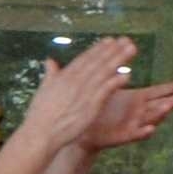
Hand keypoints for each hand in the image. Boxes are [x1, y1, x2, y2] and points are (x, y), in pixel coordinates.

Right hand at [16, 38, 139, 150]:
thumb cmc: (40, 115)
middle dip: (113, 50)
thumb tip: (50, 61)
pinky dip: (115, 82)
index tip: (110, 40)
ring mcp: (83, 92)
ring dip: (119, 60)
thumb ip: (51, 74)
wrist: (41, 133)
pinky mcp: (90, 106)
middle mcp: (75, 81)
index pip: (84, 59)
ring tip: (131, 50)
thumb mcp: (44, 89)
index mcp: (64, 76)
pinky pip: (105, 91)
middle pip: (97, 62)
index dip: (98, 49)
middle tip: (126, 40)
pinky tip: (127, 75)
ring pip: (104, 72)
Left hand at [84, 78, 172, 151]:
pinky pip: (135, 135)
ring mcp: (133, 124)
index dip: (172, 88)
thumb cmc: (97, 106)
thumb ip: (118, 72)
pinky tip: (150, 129)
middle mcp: (139, 112)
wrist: (82, 128)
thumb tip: (122, 47)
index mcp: (137, 99)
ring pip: (150, 119)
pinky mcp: (123, 136)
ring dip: (160, 114)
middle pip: (160, 105)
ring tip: (168, 107)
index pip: (158, 92)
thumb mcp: (109, 86)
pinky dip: (143, 132)